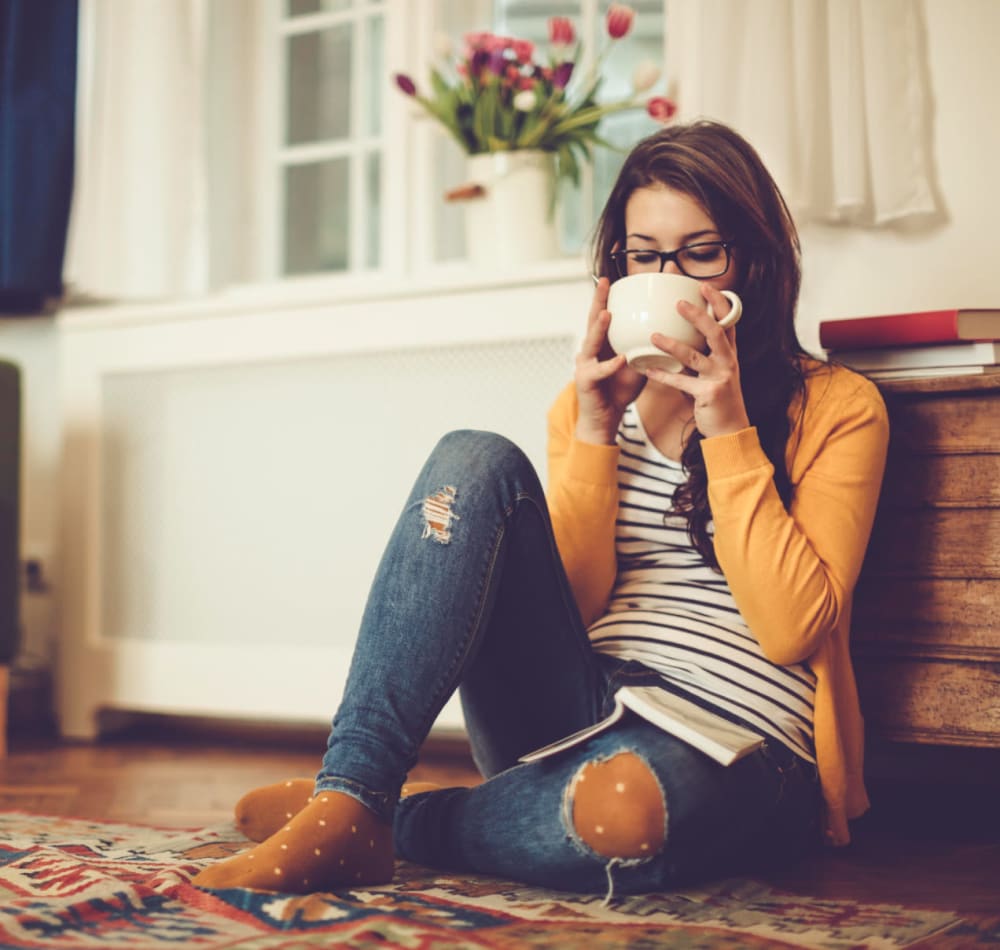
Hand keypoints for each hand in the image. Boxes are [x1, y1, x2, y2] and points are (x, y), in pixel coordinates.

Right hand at [574, 277, 645, 443]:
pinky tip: (620, 359)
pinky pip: (599, 371)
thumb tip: (674, 332)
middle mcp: (590, 349)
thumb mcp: (637, 363)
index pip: (604, 314)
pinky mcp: (586, 382)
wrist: (605, 418)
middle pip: (592, 320)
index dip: (608, 297)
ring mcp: (585, 364)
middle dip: (598, 301)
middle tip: (604, 282)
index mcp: (602, 343)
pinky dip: (610, 365)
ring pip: (591, 342)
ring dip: (599, 328)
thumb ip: (647, 347)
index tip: (615, 278)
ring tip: (608, 314)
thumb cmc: (619, 389)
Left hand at [640, 283, 749, 439]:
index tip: (705, 286)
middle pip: (716, 332)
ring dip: (672, 345)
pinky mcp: (708, 394)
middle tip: (678, 303)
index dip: (718, 303)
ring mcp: (719, 377)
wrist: (730, 429)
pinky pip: (682, 382)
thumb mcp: (715, 370)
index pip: (727, 321)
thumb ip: (702, 352)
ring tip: (653, 336)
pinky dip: (663, 376)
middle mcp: (728, 361)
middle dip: (698, 315)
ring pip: (695, 356)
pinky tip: (648, 370)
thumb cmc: (718, 397)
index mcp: (729, 352)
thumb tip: (681, 333)